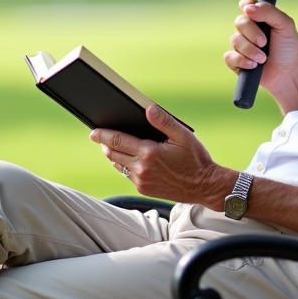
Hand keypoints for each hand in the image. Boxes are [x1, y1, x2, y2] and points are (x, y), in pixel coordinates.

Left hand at [89, 105, 231, 208]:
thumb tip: (148, 109)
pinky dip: (124, 165)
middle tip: (100, 136)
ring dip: (113, 155)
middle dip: (104, 144)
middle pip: (112, 154)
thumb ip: (163, 121)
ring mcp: (141, 181)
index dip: (102, 135)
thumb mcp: (183, 135)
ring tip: (113, 146)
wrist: (204, 186)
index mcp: (149, 153)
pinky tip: (129, 158)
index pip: (116, 141)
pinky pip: (126, 175)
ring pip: (118, 165)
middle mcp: (141, 168)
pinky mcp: (144, 189)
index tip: (93, 131)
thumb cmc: (195, 159)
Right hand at [223, 0, 297, 110]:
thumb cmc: (288, 48)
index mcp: (259, 17)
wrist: (288, 73)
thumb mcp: (285, 25)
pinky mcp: (235, 60)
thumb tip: (247, 8)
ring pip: (235, 40)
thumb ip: (269, 12)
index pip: (246, 4)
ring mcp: (240, 45)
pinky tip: (254, 65)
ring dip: (250, 50)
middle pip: (239, 22)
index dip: (247, 5)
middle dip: (252, 33)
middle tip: (264, 42)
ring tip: (263, 58)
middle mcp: (248, 29)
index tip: (253, 13)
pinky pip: (229, 57)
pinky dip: (242, 61)